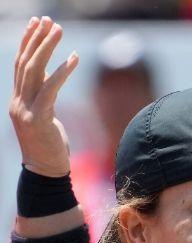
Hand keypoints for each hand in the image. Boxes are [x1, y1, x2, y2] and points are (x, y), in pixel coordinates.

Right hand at [9, 17, 76, 177]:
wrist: (45, 172)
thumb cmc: (50, 147)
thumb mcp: (44, 119)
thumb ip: (43, 100)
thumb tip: (49, 86)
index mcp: (17, 100)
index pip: (20, 65)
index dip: (28, 43)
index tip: (36, 24)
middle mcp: (17, 101)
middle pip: (25, 62)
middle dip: (36, 38)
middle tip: (48, 20)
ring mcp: (25, 109)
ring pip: (34, 70)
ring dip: (47, 47)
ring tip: (59, 30)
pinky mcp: (38, 117)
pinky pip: (50, 89)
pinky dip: (62, 71)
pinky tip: (73, 58)